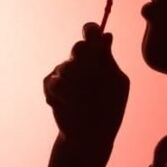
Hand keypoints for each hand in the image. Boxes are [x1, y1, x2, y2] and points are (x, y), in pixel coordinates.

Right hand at [43, 23, 129, 149]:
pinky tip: (68, 105)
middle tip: (89, 74)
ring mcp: (64, 72)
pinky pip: (53, 82)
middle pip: (78, 48)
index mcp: (100, 58)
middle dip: (83, 59)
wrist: (89, 135)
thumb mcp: (115, 84)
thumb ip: (108, 60)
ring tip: (82, 101)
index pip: (93, 35)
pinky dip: (61, 95)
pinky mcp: (51, 85)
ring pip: (65, 67)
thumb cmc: (109, 110)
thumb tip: (107, 35)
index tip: (90, 33)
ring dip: (75, 85)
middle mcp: (82, 62)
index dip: (90, 31)